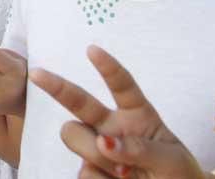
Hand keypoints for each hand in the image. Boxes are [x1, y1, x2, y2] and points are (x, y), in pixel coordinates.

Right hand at [30, 45, 206, 178]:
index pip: (122, 87)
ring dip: (95, 154)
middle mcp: (112, 127)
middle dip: (57, 86)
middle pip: (79, 102)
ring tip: (126, 174)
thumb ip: (140, 148)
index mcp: (137, 116)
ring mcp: (97, 149)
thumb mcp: (171, 160)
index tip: (92, 49)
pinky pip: (83, 172)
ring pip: (74, 136)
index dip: (108, 68)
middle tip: (37, 74)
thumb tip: (104, 142)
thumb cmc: (178, 175)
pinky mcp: (89, 172)